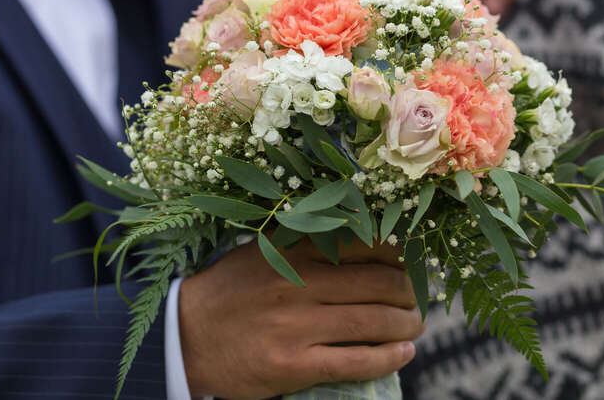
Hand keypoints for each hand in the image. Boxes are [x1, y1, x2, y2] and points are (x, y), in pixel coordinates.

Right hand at [179, 237, 423, 399]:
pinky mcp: (293, 365)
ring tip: (415, 326)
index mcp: (294, 250)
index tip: (411, 262)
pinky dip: (388, 358)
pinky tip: (403, 353)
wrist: (186, 336)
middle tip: (417, 299)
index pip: (365, 245)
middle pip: (378, 285)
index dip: (399, 255)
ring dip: (406, 325)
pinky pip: (355, 362)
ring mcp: (297, 326)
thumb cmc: (230, 290)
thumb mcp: (264, 251)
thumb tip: (368, 239)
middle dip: (409, 293)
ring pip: (373, 323)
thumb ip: (308, 243)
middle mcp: (299, 283)